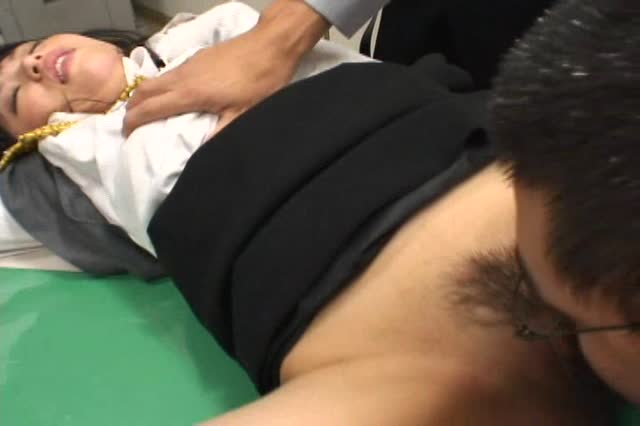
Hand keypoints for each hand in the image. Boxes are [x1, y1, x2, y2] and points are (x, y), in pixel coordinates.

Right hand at [124, 0, 328, 135]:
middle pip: (145, 91)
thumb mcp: (243, 114)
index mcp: (190, 93)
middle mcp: (183, 76)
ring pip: (155, 80)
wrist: (271, 44)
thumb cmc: (260, 81)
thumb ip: (220, 133)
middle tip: (129, 125)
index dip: (134, 122)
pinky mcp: (198, 57)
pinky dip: (159, 87)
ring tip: (143, 112)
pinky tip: (169, 95)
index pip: (150, 108)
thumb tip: (201, 153)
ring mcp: (189, 64)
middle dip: (132, 108)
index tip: (126, 135)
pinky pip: (168, 74)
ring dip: (144, 96)